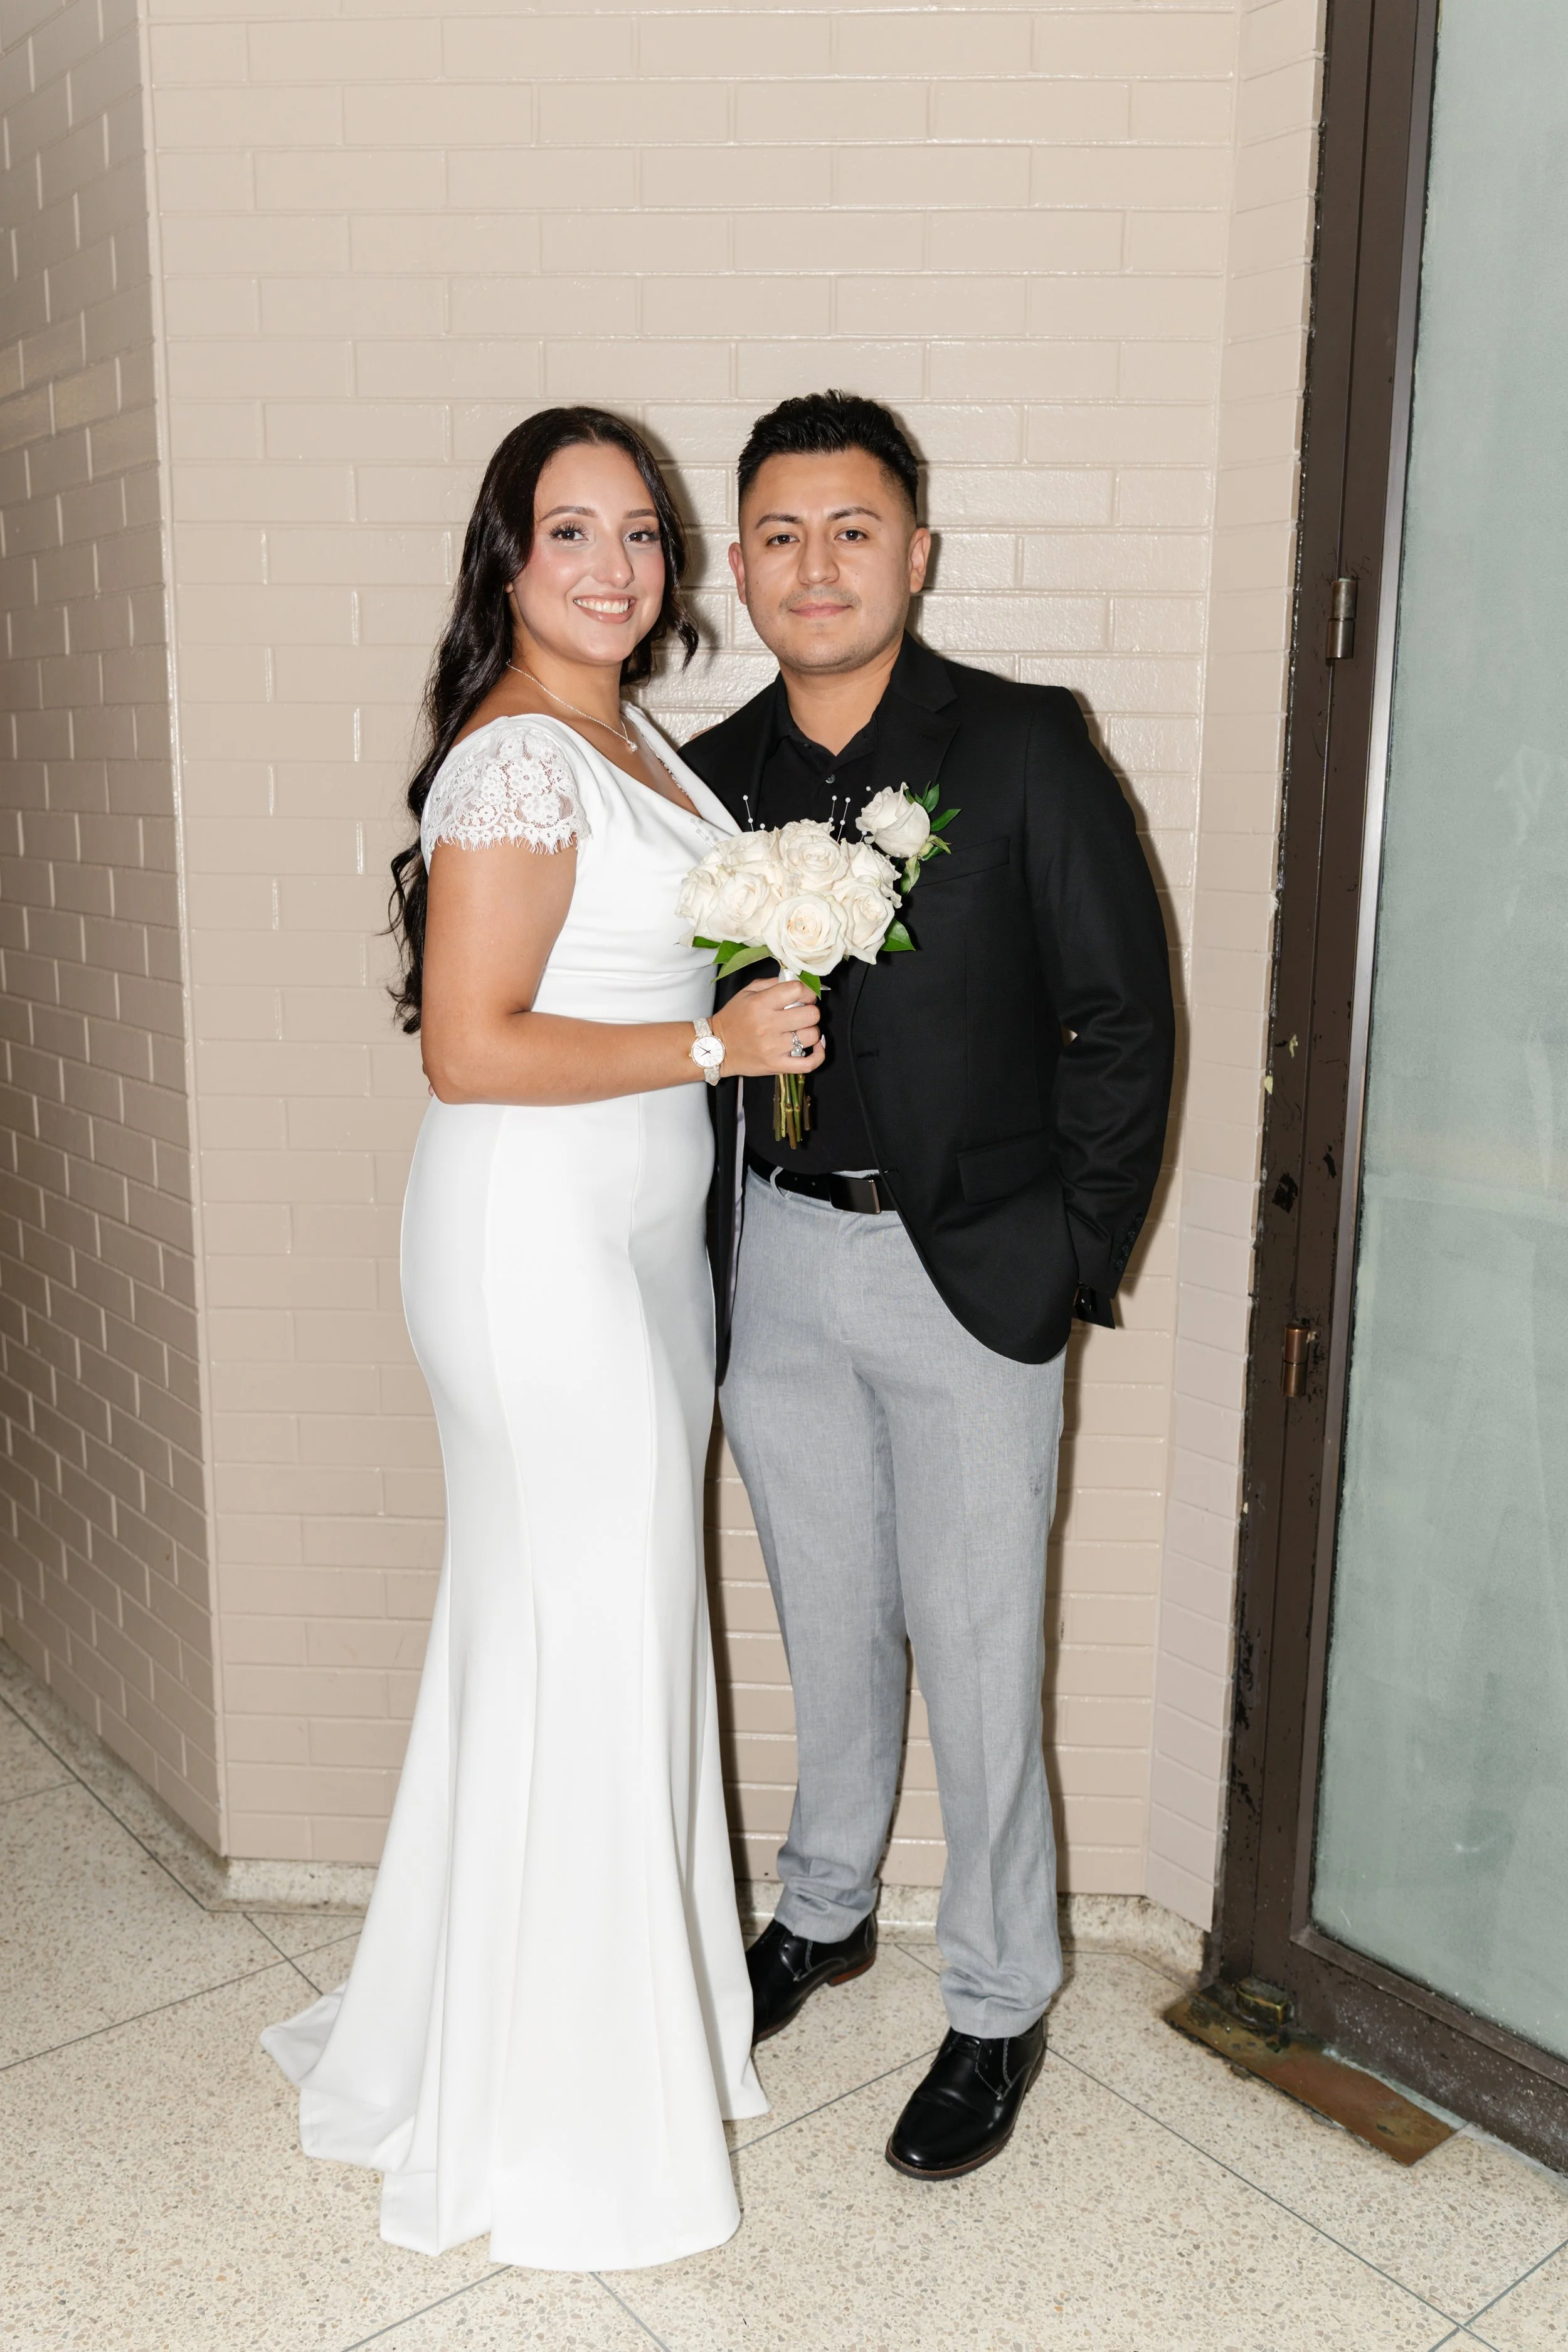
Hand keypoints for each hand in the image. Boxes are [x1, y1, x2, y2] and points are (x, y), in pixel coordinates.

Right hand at [710, 977, 824, 1077]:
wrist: (717, 1047)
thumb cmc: (733, 1018)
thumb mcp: (746, 992)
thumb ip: (772, 983)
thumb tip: (795, 980)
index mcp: (761, 1004)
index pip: (797, 991)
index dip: (807, 992)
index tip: (805, 997)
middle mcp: (768, 1025)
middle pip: (811, 1014)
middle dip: (811, 1012)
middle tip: (803, 1014)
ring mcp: (774, 1048)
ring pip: (812, 1036)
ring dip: (811, 1031)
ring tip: (802, 1030)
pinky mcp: (777, 1065)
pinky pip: (809, 1063)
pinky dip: (819, 1055)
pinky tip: (816, 1047)